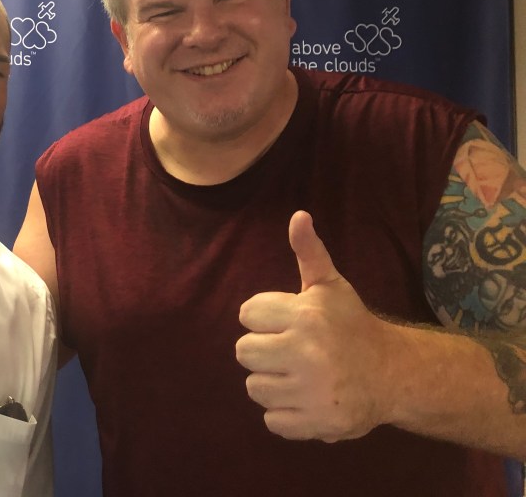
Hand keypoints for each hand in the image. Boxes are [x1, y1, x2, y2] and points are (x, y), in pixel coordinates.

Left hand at [235, 210, 397, 441]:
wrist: (394, 374)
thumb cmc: (352, 325)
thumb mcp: (330, 286)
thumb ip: (309, 252)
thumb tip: (298, 216)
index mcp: (306, 316)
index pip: (246, 314)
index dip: (263, 318)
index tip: (287, 322)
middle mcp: (307, 353)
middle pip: (244, 352)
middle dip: (263, 351)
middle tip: (289, 351)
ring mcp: (312, 392)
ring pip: (254, 387)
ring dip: (272, 383)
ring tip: (298, 375)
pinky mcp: (316, 423)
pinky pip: (272, 420)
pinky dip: (285, 413)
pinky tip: (306, 399)